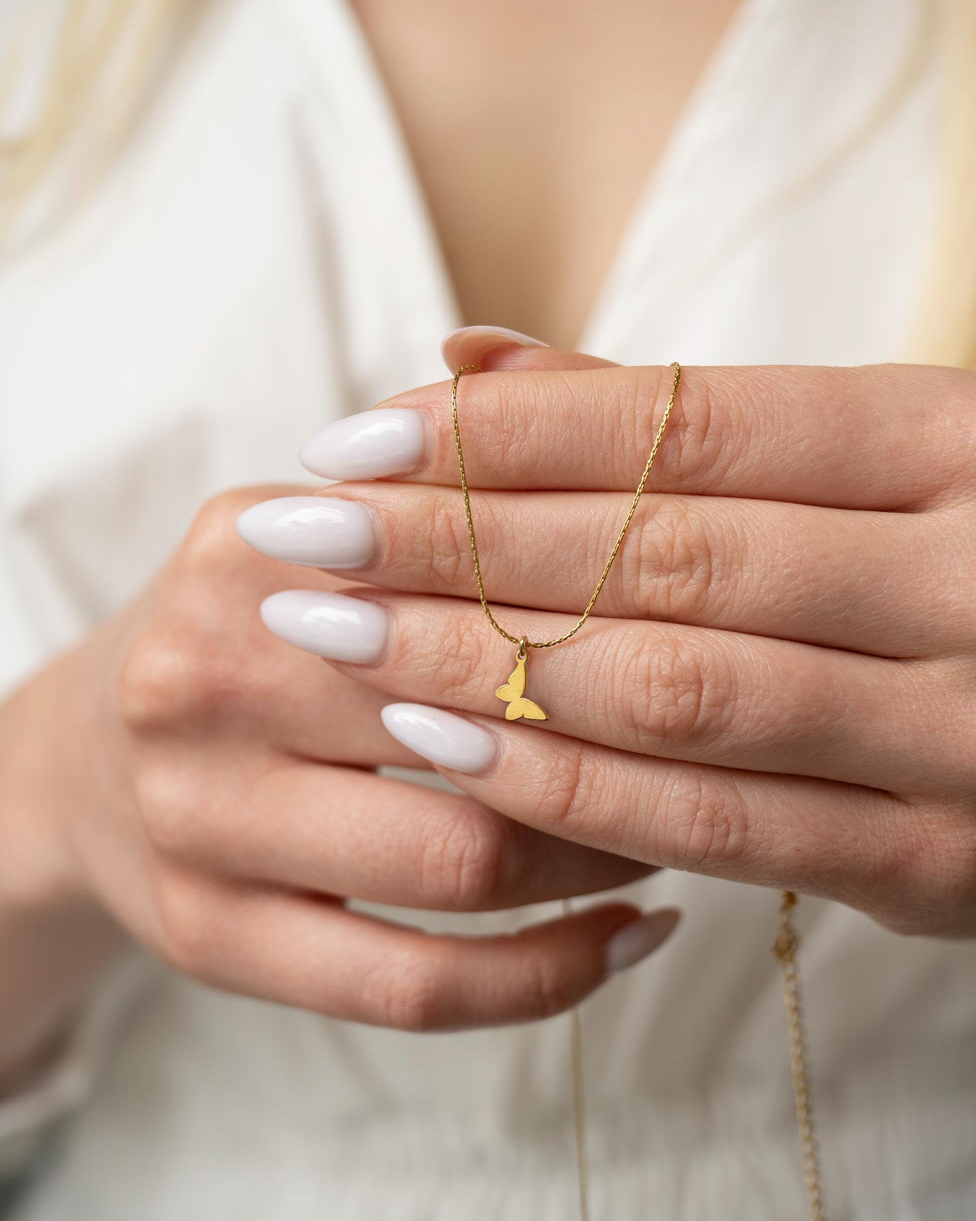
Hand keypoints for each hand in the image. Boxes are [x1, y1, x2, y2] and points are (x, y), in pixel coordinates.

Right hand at [0, 479, 671, 1055]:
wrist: (81, 760)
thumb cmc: (250, 635)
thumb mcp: (312, 533)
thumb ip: (448, 481)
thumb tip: (620, 428)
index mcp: (246, 554)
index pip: (469, 578)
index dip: (610, 613)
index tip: (708, 634)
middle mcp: (200, 681)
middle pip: (472, 725)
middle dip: (619, 745)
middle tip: (712, 749)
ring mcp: (194, 824)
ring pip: (457, 866)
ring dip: (600, 860)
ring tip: (673, 838)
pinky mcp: (209, 939)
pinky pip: (414, 989)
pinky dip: (547, 978)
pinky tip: (629, 940)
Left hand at [257, 333, 975, 939]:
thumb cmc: (953, 561)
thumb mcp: (864, 464)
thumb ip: (673, 421)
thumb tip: (467, 355)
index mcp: (950, 443)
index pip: (688, 426)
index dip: (506, 434)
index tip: (353, 440)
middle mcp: (970, 578)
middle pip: (663, 554)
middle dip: (460, 546)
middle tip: (309, 539)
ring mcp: (960, 734)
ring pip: (678, 691)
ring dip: (483, 665)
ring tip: (342, 635)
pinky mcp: (936, 866)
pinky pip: (717, 827)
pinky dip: (568, 787)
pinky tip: (445, 746)